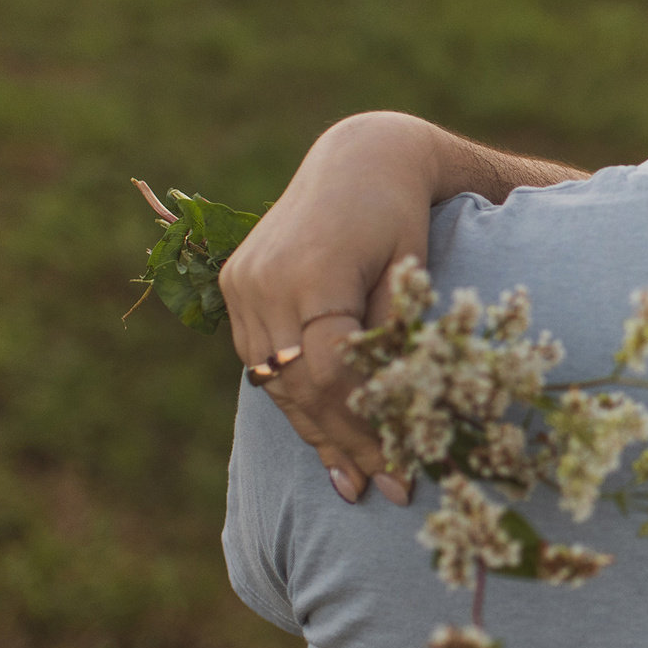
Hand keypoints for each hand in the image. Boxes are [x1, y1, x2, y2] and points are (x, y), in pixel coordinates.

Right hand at [220, 113, 439, 504]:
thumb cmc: (401, 216)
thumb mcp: (412, 273)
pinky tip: (323, 438)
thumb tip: (390, 415)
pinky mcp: (236, 285)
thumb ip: (392, 338)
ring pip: (275, 381)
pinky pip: (261, 361)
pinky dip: (294, 399)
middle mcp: (266, 279)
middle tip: (385, 488)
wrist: (359, 159)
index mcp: (313, 272)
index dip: (367, 429)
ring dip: (316, 432)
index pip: (333, 373)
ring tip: (356, 479)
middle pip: (301, 385)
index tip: (404, 469)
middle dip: (345, 443)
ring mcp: (243, 283)